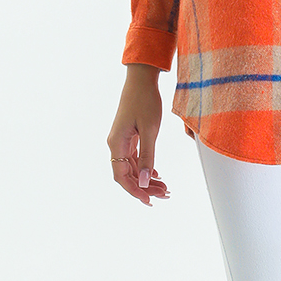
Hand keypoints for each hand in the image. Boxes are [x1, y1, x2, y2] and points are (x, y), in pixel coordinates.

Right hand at [107, 66, 169, 204]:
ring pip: (132, 168)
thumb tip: (146, 180)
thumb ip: (148, 156)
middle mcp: (116, 144)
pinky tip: (157, 174)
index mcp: (117, 144)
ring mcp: (121, 141)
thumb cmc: (145, 101)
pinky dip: (146, 168)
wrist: (141, 79)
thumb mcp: (150, 130)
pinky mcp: (129, 137)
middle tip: (165, 194)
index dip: (135, 191)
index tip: (149, 201)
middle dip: (145, 187)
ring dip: (147, 179)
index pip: (122, 176)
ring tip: (165, 187)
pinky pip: (135, 158)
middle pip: (127, 175)